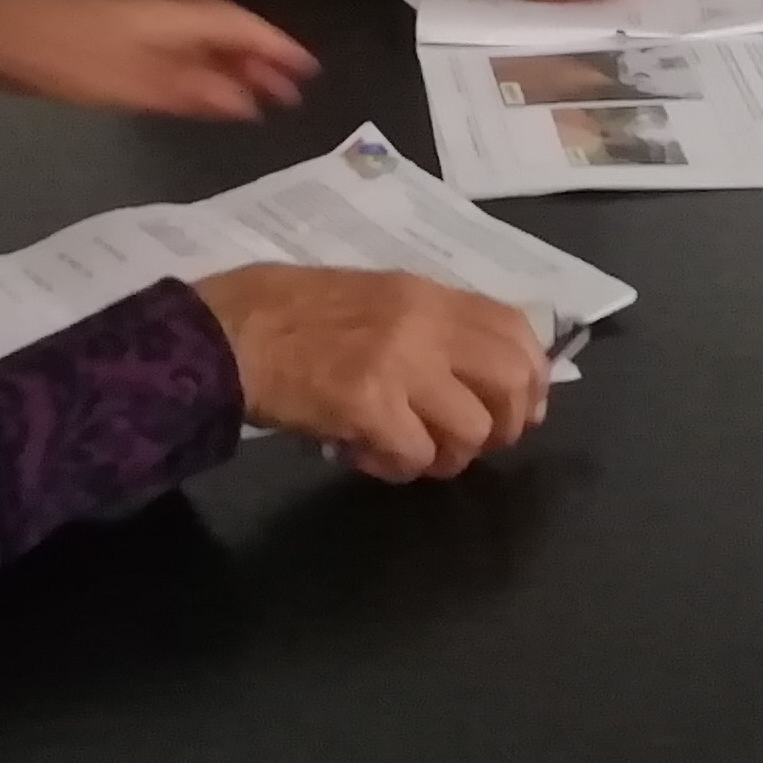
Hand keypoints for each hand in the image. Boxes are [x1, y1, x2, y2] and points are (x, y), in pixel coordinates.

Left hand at [0, 0, 313, 119]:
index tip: (311, 72)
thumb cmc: (68, 60)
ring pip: (202, 40)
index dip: (279, 47)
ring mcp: (141, 22)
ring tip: (259, 97)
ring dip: (233, 65)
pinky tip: (202, 90)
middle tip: (293, 93)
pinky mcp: (118, 36)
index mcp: (178, 16)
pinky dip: (202, 67)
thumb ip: (195, 92)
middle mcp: (167, 12)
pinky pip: (179, 48)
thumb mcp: (137, 85)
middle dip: (262, 60)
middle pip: (227, 30)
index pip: (244, 26)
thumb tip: (250, 102)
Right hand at [189, 264, 553, 479]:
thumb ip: (428, 326)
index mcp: (427, 295)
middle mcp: (424, 324)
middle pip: (513, 382)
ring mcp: (399, 365)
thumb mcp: (374, 298)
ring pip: (471, 431)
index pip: (516, 329)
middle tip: (472, 444)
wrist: (228, 331)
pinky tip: (363, 453)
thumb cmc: (290, 314)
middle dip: (505, 427)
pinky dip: (395, 467)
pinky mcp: (369, 406)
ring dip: (444, 456)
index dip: (534, 378)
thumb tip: (479, 370)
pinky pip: (416, 457)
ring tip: (406, 449)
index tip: (522, 409)